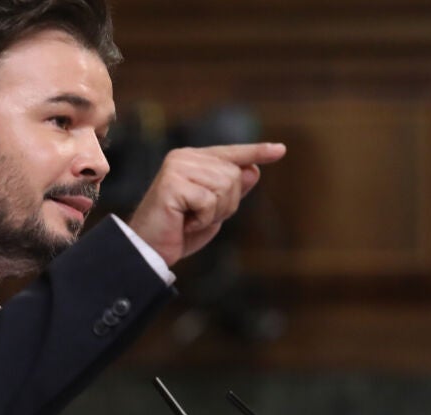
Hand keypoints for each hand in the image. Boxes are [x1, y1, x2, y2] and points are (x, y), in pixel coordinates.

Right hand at [127, 142, 286, 266]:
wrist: (150, 249)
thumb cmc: (180, 231)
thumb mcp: (214, 211)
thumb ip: (232, 191)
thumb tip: (253, 170)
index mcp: (193, 160)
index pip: (231, 154)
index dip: (256, 152)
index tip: (280, 150)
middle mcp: (184, 158)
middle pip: (233, 176)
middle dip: (225, 204)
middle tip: (197, 217)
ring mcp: (177, 167)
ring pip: (224, 187)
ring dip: (213, 213)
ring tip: (190, 219)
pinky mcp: (172, 182)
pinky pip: (208, 201)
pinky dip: (202, 219)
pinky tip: (183, 222)